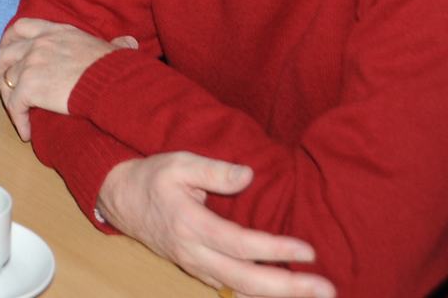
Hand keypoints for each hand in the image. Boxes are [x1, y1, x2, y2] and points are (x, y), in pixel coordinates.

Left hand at [0, 17, 136, 140]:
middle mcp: (39, 43)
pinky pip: (14, 105)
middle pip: (6, 52)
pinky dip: (19, 120)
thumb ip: (113, 44)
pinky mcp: (29, 86)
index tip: (9, 51)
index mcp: (56, 31)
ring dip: (10, 97)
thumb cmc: (116, 69)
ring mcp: (31, 63)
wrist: (113, 84)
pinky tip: (27, 133)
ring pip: (7, 79)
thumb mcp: (109, 48)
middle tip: (8, 87)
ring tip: (19, 112)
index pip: (21, 27)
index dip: (10, 40)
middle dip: (3, 70)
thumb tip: (128, 43)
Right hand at [96, 153, 332, 297]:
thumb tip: (249, 176)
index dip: (275, 250)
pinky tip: (282, 294)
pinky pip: (232, 290)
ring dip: (278, 297)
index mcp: (190, 224)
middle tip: (327, 289)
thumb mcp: (179, 162)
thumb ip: (214, 169)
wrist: (121, 199)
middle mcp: (194, 253)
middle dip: (288, 288)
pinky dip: (258, 296)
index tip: (308, 251)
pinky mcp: (198, 270)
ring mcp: (195, 266)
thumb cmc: (152, 178)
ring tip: (314, 295)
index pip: (240, 244)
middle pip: (246, 281)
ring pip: (240, 292)